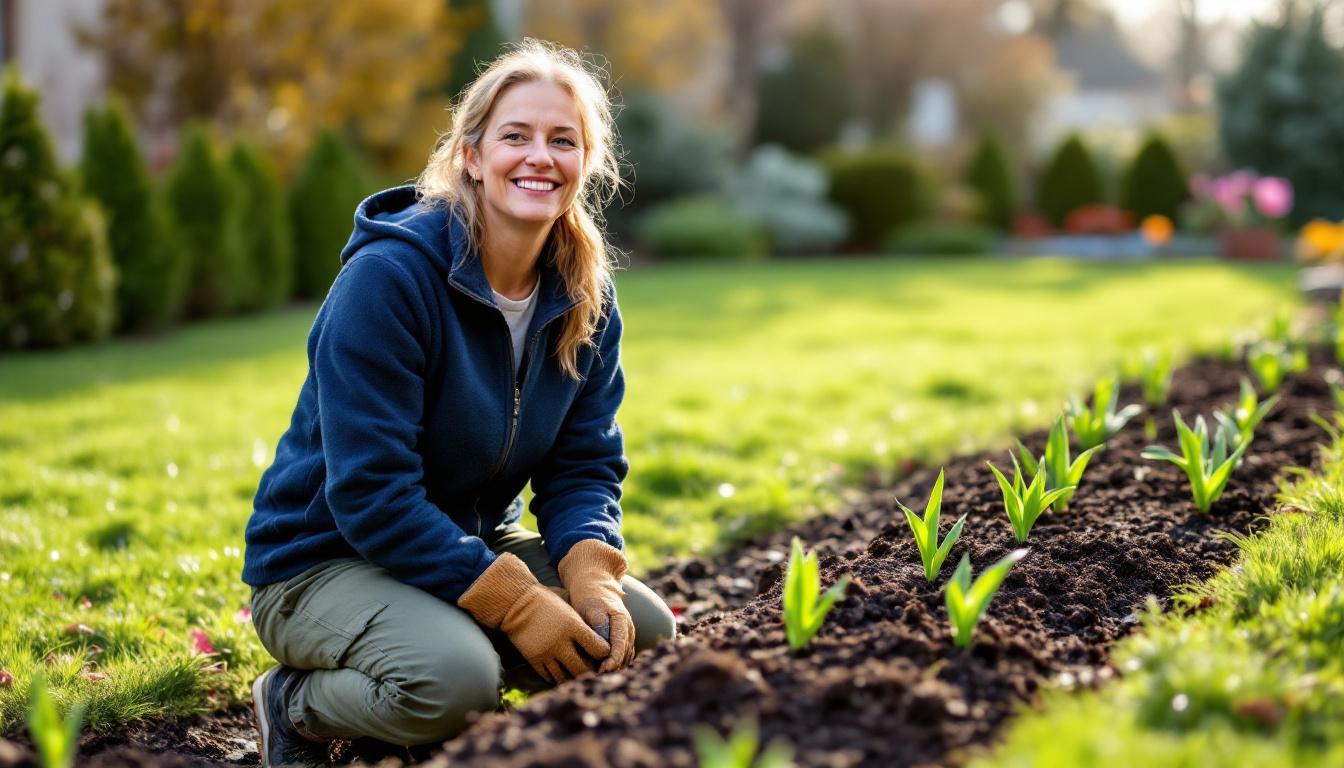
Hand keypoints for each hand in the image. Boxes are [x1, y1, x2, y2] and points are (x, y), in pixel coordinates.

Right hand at [458, 553, 609, 682]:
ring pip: (567, 676)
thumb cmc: (546, 600)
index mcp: (573, 626)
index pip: (599, 648)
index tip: (605, 653)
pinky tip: (564, 674)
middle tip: (596, 670)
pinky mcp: (534, 660)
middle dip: (592, 671)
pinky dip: (558, 678)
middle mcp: (561, 642)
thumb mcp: (568, 605)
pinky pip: (550, 677)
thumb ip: (582, 620)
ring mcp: (547, 653)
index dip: (605, 653)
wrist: (516, 603)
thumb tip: (600, 632)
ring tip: (580, 675)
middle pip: (584, 668)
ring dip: (575, 677)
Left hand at [557, 539, 635, 672]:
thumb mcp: (590, 607)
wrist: (595, 584)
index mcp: (622, 620)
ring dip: (614, 668)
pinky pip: (623, 655)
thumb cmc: (589, 596)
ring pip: (625, 656)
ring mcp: (628, 633)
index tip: (602, 670)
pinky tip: (602, 670)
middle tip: (596, 678)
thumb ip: (597, 623)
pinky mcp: (623, 637)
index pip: (620, 645)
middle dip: (613, 667)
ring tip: (598, 677)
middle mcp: (628, 628)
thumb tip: (603, 642)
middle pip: (625, 654)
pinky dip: (615, 664)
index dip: (613, 660)